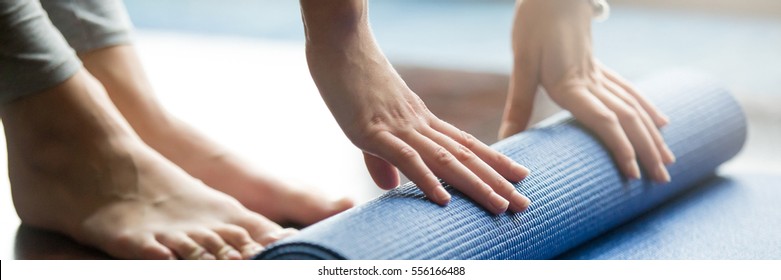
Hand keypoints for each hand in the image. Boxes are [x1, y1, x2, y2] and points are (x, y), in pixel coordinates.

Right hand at [300, 0, 530, 213]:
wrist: (339, 40)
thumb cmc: (350, 77)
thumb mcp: (366, 124)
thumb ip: (380, 158)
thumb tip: (391, 186)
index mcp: (419, 119)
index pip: (465, 143)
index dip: (493, 161)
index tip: (518, 177)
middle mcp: (417, 123)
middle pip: (465, 156)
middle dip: (496, 181)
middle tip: (524, 204)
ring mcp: (398, 125)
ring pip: (446, 159)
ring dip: (475, 184)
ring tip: (501, 206)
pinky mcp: (373, 129)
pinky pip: (406, 157)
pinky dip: (426, 179)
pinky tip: (443, 199)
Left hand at [499, 0, 674, 182]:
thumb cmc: (535, 26)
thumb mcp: (522, 64)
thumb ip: (519, 104)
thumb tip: (506, 140)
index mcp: (571, 84)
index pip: (604, 120)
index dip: (621, 148)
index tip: (634, 174)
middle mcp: (592, 82)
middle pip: (628, 119)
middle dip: (647, 151)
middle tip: (663, 180)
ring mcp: (600, 74)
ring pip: (635, 107)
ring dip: (653, 136)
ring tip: (669, 161)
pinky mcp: (601, 68)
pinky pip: (631, 92)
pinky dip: (649, 109)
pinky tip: (662, 123)